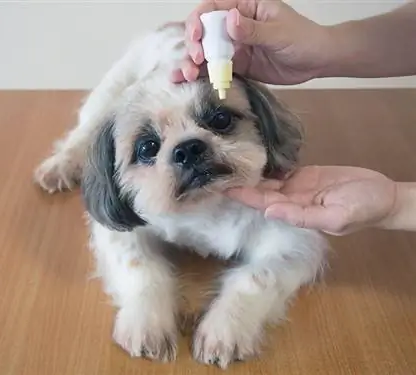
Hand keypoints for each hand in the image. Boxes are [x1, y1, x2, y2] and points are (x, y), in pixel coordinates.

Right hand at [172, 0, 332, 84]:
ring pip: (205, 51)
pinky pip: (215, 68)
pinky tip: (187, 81)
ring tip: (187, 75)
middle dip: (193, 44)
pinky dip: (201, 75)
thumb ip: (253, 29)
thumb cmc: (303, 39)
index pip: (213, 8)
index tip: (196, 36)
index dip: (199, 20)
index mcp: (245, 7)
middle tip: (196, 60)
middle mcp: (234, 25)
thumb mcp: (279, 33)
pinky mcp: (236, 65)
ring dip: (192, 62)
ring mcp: (234, 46)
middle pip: (203, 31)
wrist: (316, 61)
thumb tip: (229, 20)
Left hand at [225, 166, 398, 234]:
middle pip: (260, 191)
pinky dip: (267, 165)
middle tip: (216, 170)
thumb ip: (302, 216)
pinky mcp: (305, 175)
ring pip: (268, 180)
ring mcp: (297, 187)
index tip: (222, 187)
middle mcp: (292, 200)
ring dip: (250, 174)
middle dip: (240, 183)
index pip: (263, 203)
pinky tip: (252, 157)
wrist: (384, 196)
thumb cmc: (363, 209)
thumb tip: (270, 211)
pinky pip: (281, 170)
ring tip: (228, 162)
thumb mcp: (335, 216)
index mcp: (296, 212)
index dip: (243, 195)